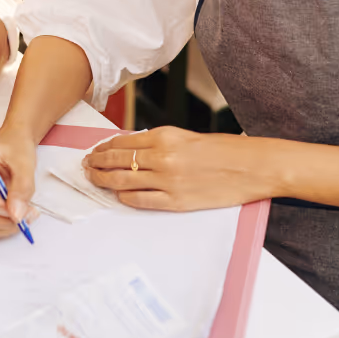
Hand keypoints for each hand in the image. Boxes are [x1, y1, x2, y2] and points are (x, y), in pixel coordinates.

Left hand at [83, 126, 270, 210]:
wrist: (252, 167)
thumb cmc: (225, 151)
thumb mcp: (188, 137)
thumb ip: (160, 143)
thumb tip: (133, 151)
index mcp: (165, 136)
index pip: (122, 142)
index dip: (103, 147)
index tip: (94, 151)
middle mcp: (162, 157)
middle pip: (116, 160)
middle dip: (95, 163)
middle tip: (85, 166)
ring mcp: (167, 181)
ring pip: (121, 180)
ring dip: (103, 180)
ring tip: (93, 179)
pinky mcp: (175, 201)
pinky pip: (139, 200)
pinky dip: (124, 197)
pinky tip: (118, 195)